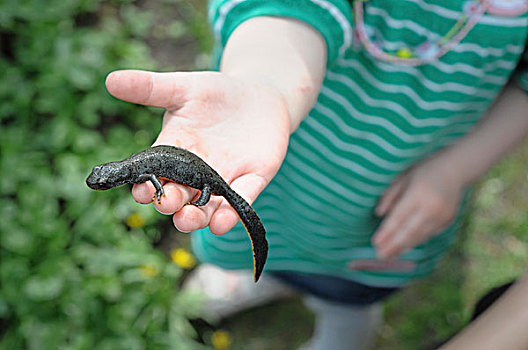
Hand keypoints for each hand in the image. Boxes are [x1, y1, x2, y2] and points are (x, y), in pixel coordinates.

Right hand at [105, 70, 290, 234]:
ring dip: (195, 218)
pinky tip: (220, 224)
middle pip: (178, 196)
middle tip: (166, 201)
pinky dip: (230, 215)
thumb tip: (110, 80)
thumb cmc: (217, 93)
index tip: (140, 190)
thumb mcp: (184, 87)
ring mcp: (223, 179)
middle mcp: (195, 173)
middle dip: (171, 202)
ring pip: (206, 207)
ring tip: (186, 219)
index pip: (154, 175)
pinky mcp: (252, 180)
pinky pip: (240, 200)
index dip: (145, 187)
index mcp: (174, 152)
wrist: (260, 94)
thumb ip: (150, 88)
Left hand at [372, 154, 464, 258]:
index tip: (375, 243)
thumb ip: (390, 195)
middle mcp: (432, 208)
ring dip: (403, 247)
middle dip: (393, 245)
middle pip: (409, 232)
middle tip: (379, 255)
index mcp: (418, 194)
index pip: (399, 218)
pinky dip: (415, 242)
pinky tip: (405, 248)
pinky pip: (428, 235)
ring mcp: (442, 216)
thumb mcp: (403, 177)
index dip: (386, 232)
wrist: (456, 169)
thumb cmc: (425, 170)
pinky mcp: (448, 221)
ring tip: (389, 256)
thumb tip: (379, 214)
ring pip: (419, 236)